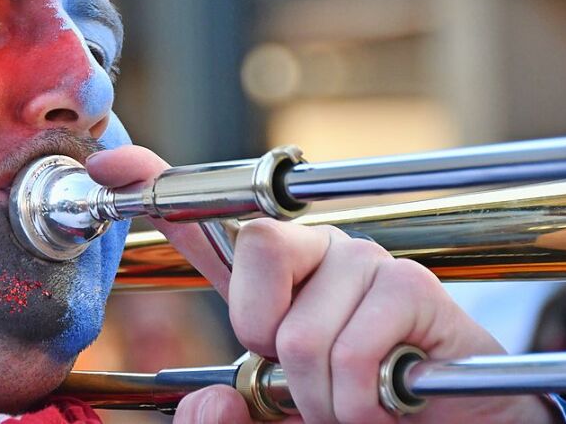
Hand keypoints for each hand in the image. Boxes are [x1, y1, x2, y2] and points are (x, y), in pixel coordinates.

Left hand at [86, 145, 558, 423]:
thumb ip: (233, 412)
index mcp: (275, 275)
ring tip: (355, 398)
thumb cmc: (361, 403)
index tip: (108, 167)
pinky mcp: (410, 286)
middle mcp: (317, 250)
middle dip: (268, 340)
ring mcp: (365, 260)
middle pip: (254, 251)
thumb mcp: (283, 405)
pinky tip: (388, 399)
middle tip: (307, 378)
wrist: (457, 417)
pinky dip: (360, 404)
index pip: (208, 220)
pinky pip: (352, 354)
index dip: (153, 184)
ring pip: (301, 334)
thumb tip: (211, 405)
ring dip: (324, 398)